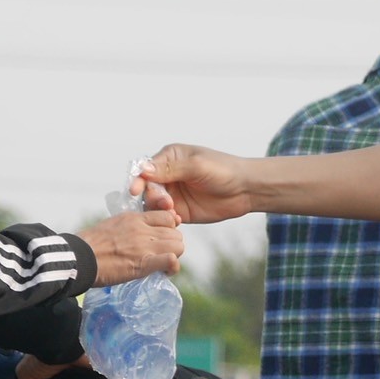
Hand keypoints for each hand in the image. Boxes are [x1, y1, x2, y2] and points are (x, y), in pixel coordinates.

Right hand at [80, 195, 183, 286]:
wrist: (78, 257)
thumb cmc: (89, 244)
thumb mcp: (112, 226)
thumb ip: (128, 228)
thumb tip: (133, 237)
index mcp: (135, 218)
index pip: (167, 217)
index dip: (170, 229)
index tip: (163, 239)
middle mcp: (143, 229)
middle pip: (176, 233)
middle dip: (173, 245)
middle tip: (162, 255)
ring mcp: (145, 245)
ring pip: (178, 246)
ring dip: (174, 256)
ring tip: (163, 266)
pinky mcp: (144, 263)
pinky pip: (171, 260)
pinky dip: (172, 267)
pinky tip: (165, 272)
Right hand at [135, 144, 254, 225]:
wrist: (244, 189)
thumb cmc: (223, 170)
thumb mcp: (196, 166)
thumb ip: (170, 169)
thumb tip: (143, 169)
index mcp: (169, 158)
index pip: (146, 168)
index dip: (139, 179)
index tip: (135, 189)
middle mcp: (167, 175)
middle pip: (147, 187)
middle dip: (152, 196)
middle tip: (165, 202)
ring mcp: (172, 194)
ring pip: (153, 203)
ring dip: (158, 208)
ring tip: (172, 210)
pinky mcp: (179, 210)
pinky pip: (164, 216)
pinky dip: (166, 219)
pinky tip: (176, 220)